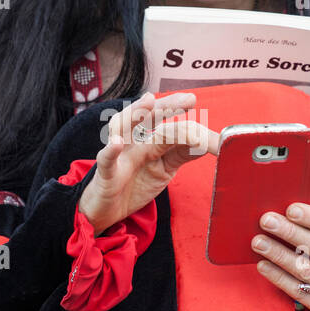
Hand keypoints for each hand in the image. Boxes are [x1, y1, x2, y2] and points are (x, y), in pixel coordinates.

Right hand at [78, 90, 218, 234]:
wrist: (108, 211)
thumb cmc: (135, 184)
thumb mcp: (163, 169)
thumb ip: (181, 154)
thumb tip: (203, 141)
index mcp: (146, 140)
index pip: (160, 118)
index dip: (173, 107)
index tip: (192, 99)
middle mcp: (132, 142)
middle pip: (144, 117)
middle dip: (163, 106)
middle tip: (185, 99)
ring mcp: (118, 156)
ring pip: (121, 129)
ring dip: (134, 114)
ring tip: (148, 101)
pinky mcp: (106, 174)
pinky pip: (106, 161)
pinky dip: (110, 151)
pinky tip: (117, 143)